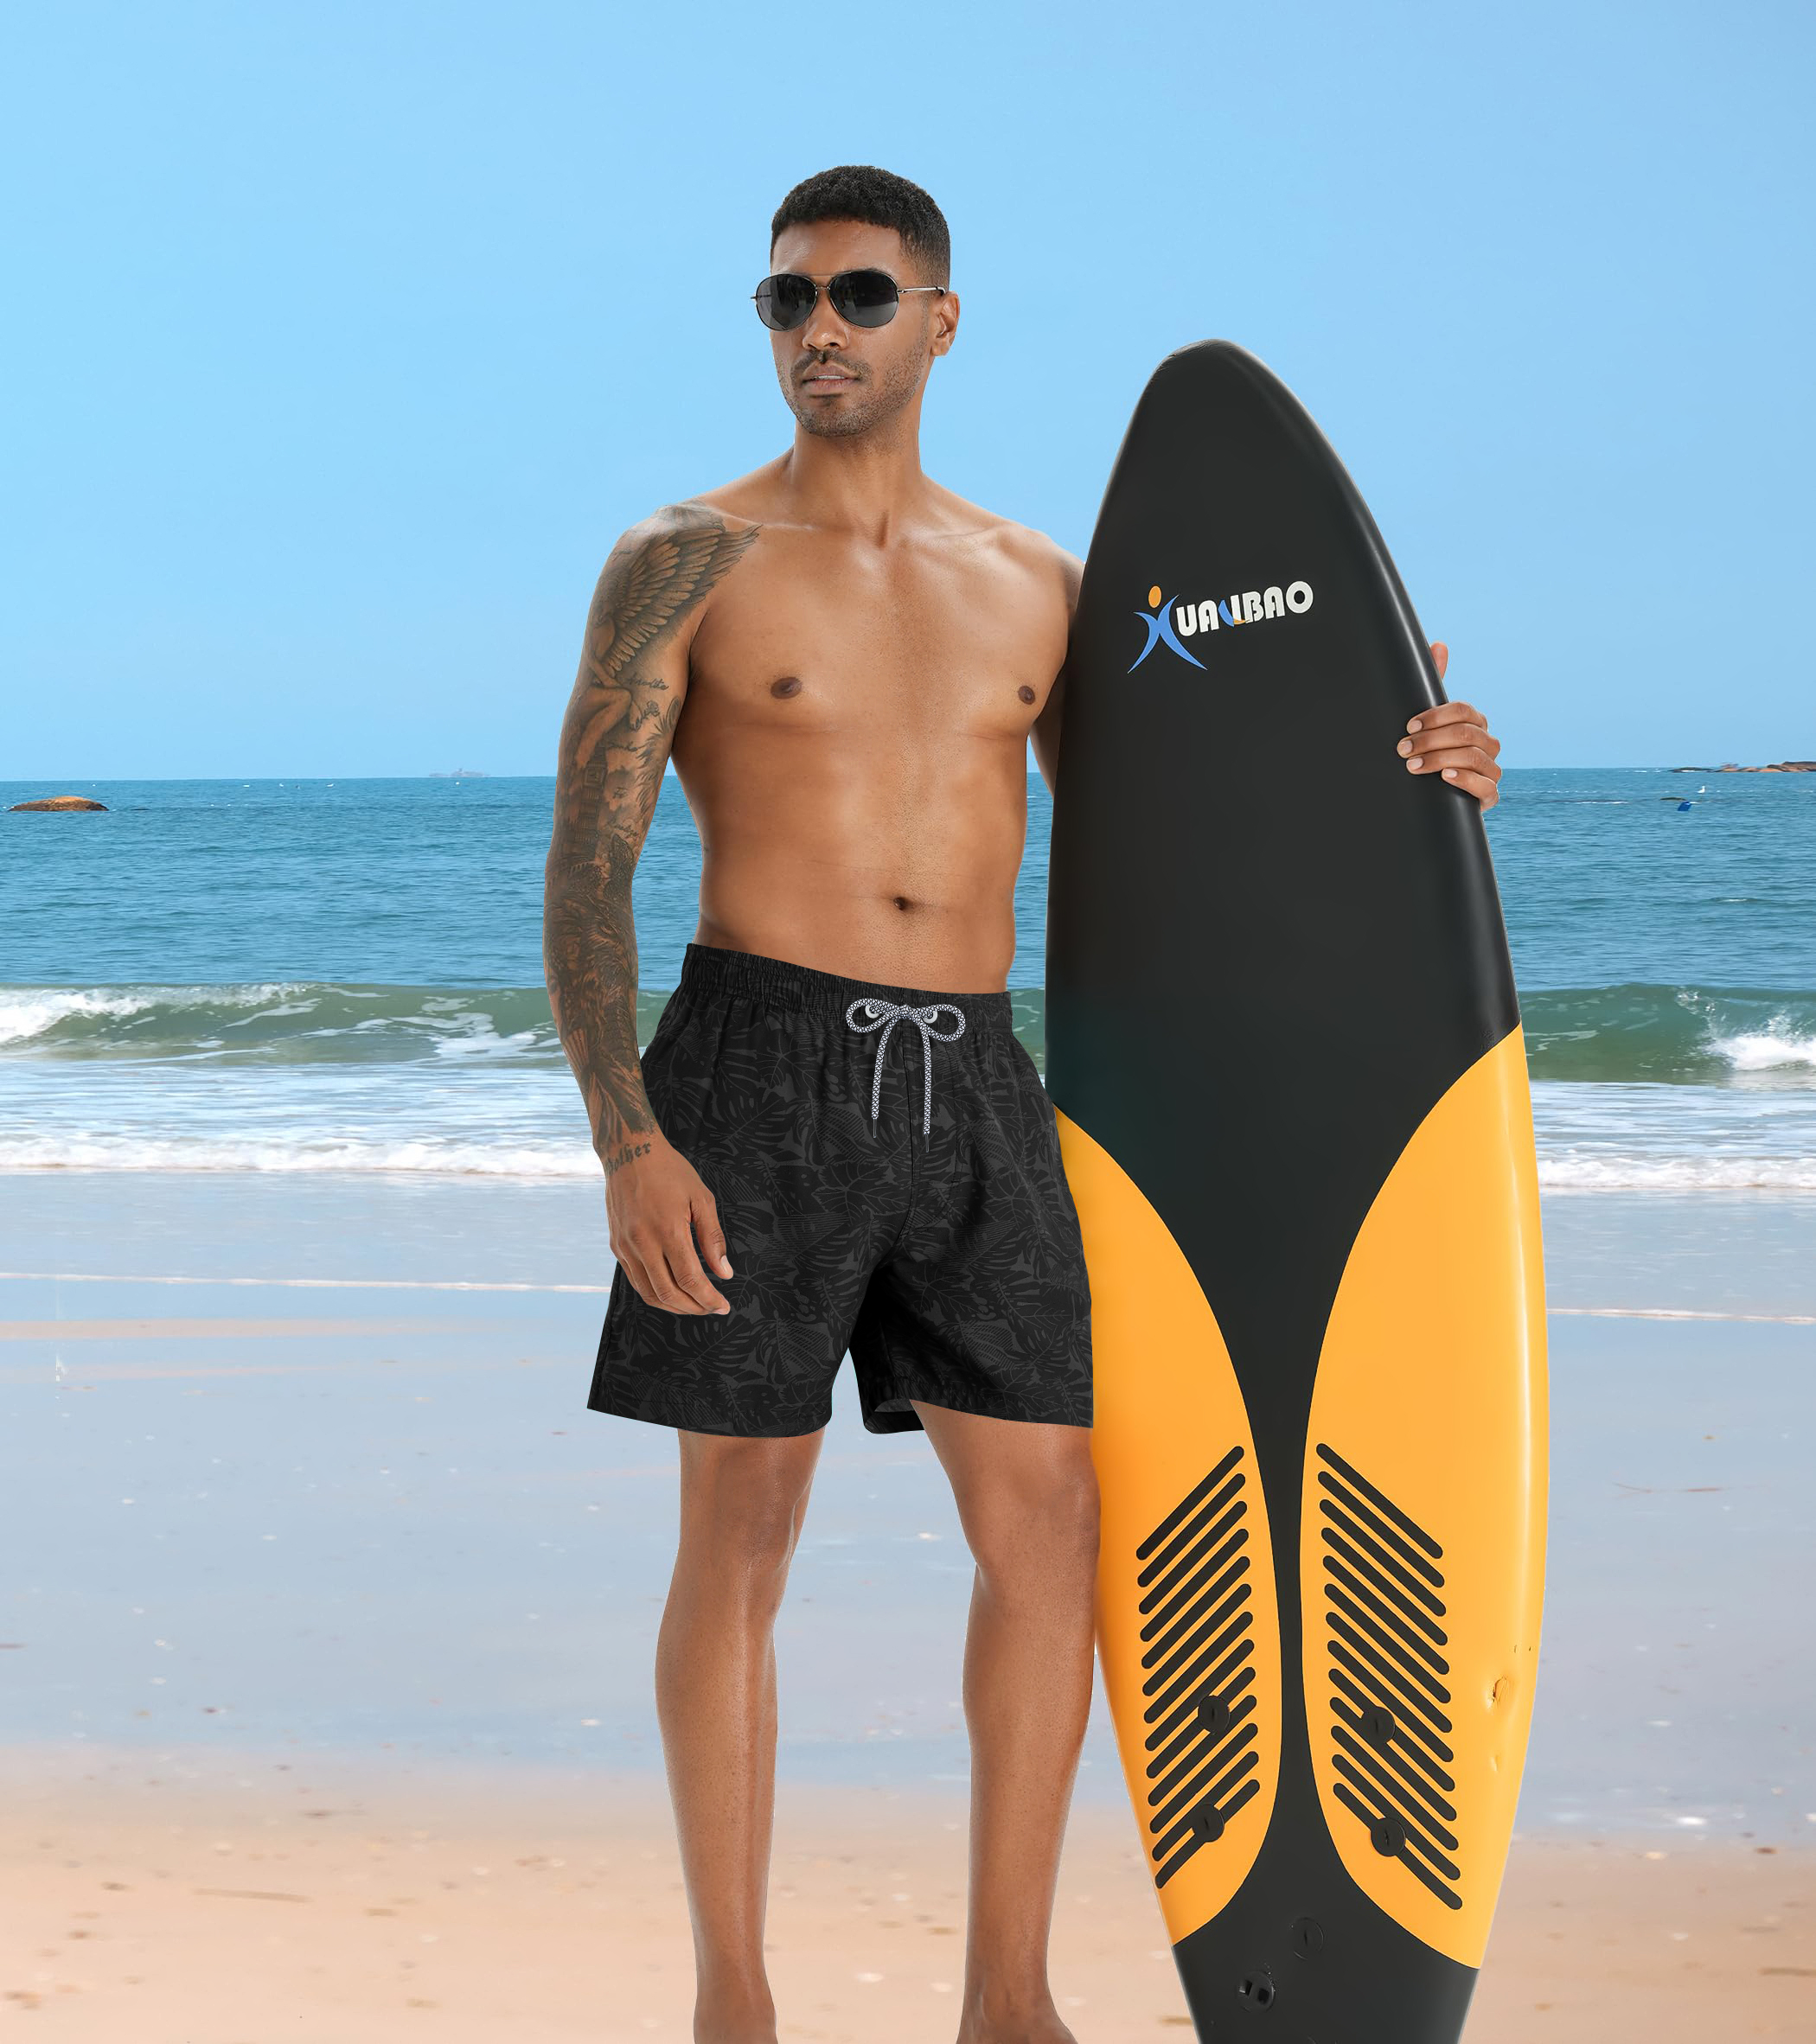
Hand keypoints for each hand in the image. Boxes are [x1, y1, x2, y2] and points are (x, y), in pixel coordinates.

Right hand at [604, 1130, 733, 1314]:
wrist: (628, 1152)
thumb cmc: (670, 1171)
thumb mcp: (701, 1198)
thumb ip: (713, 1238)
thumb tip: (724, 1273)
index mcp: (667, 1230)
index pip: (690, 1279)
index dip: (709, 1299)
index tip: (724, 1306)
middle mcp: (642, 1242)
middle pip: (668, 1293)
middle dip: (694, 1307)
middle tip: (712, 1308)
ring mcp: (625, 1246)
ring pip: (649, 1293)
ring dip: (674, 1306)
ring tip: (694, 1305)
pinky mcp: (616, 1246)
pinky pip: (636, 1280)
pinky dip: (655, 1293)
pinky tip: (672, 1292)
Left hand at [1395, 643, 1501, 809]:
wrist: (1426, 796)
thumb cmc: (1427, 753)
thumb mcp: (1426, 722)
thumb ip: (1432, 685)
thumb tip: (1439, 644)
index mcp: (1475, 724)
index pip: (1464, 711)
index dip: (1436, 717)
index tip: (1409, 726)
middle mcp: (1488, 745)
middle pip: (1467, 734)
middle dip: (1431, 740)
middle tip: (1403, 749)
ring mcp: (1491, 771)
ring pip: (1474, 757)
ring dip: (1440, 759)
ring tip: (1413, 765)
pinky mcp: (1489, 797)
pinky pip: (1486, 786)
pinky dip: (1465, 779)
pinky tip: (1445, 776)